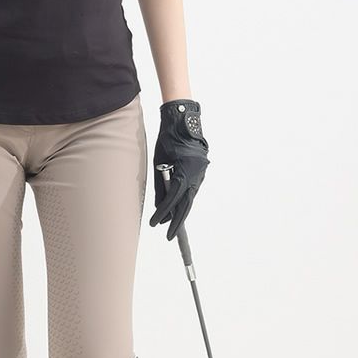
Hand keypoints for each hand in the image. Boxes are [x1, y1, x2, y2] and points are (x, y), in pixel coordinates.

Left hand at [149, 99, 209, 240]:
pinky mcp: (201, 170)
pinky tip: (178, 207)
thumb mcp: (159, 162)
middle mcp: (196, 175)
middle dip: (176, 221)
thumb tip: (159, 205)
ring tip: (171, 224)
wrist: (183, 121)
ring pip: (190, 197)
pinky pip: (192, 189)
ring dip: (180, 210)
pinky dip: (185, 199)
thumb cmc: (167, 139)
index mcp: (185, 172)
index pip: (173, 198)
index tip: (156, 224)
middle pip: (186, 204)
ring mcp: (201, 173)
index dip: (163, 213)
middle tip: (169, 235)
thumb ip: (161, 184)